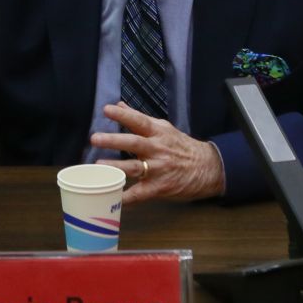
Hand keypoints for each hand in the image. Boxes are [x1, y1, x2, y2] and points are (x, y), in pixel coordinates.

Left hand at [91, 102, 227, 204]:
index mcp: (158, 133)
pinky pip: (140, 193)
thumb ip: (140, 119)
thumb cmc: (181, 147)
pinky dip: (125, 197)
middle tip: (95, 138)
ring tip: (98, 166)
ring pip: (135, 168)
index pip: (139, 121)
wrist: (207, 168)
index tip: (107, 110)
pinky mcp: (160, 188)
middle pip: (134, 143)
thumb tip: (119, 105)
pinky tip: (112, 197)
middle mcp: (158, 149)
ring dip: (115, 167)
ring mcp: (159, 169)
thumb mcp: (164, 128)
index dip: (123, 115)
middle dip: (114, 141)